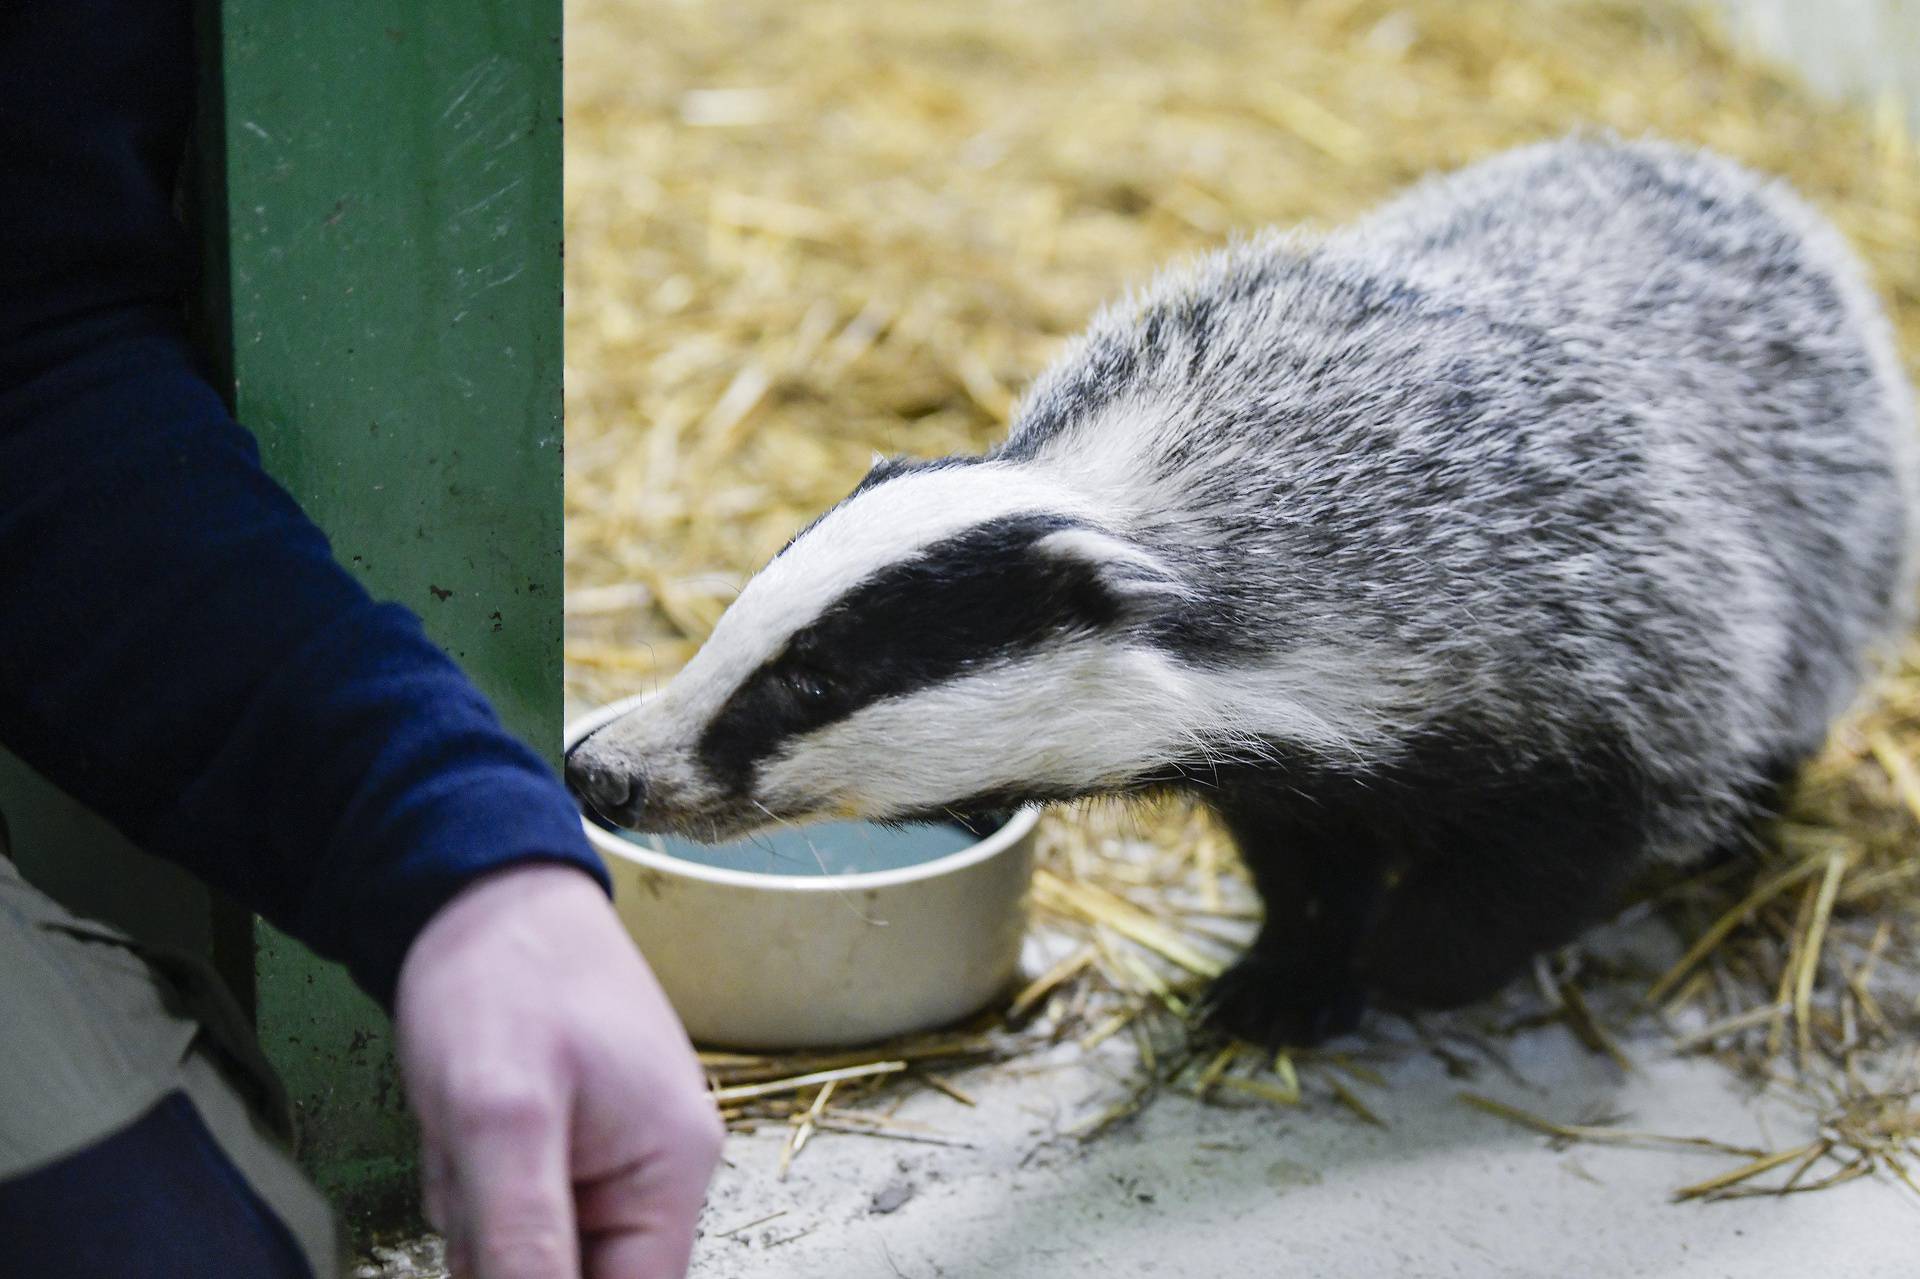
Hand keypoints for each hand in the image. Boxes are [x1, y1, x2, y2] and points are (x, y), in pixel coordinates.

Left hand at [394, 864, 721, 1277]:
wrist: (478, 891)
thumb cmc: (504, 979)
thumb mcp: (501, 1118)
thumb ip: (524, 1240)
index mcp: (672, 1174)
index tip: (494, 1247)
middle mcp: (658, 1176)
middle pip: (573, 1275)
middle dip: (503, 1245)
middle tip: (472, 1173)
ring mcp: (613, 1158)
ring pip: (529, 1251)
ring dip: (477, 1217)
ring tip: (459, 1137)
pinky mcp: (568, 1145)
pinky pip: (513, 1212)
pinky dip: (471, 1187)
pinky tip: (458, 1132)